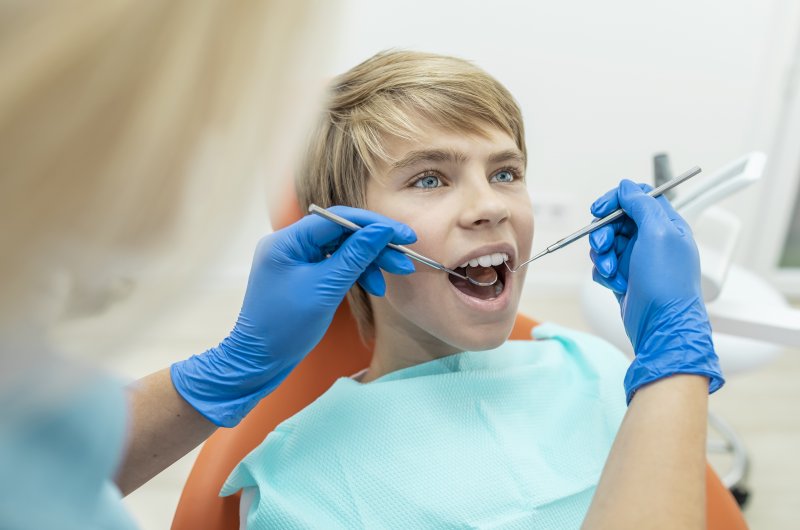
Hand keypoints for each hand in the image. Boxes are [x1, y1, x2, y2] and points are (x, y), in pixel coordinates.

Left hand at [171, 206, 415, 425]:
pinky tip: (375, 285)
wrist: (259, 362)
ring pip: (342, 249)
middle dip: (376, 245)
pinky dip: (357, 273)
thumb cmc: (286, 327)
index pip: (337, 219)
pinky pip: (335, 265)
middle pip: (342, 233)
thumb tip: (382, 231)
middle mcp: (289, 244)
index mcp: (287, 241)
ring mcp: (296, 260)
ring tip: (397, 274)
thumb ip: (355, 256)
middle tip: (405, 258)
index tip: (403, 235)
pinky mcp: (303, 276)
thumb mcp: (326, 289)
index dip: (374, 224)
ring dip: (370, 260)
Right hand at [588, 180, 722, 403]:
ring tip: (611, 271)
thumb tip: (627, 186)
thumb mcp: (658, 233)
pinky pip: (603, 265)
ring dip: (602, 256)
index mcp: (666, 224)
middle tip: (604, 246)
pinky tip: (616, 284)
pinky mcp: (624, 277)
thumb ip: (642, 204)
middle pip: (615, 220)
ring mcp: (637, 259)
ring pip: (605, 243)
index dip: (615, 200)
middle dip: (603, 233)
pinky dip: (604, 273)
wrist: (661, 326)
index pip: (637, 197)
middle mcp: (652, 239)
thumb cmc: (666, 282)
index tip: (599, 210)